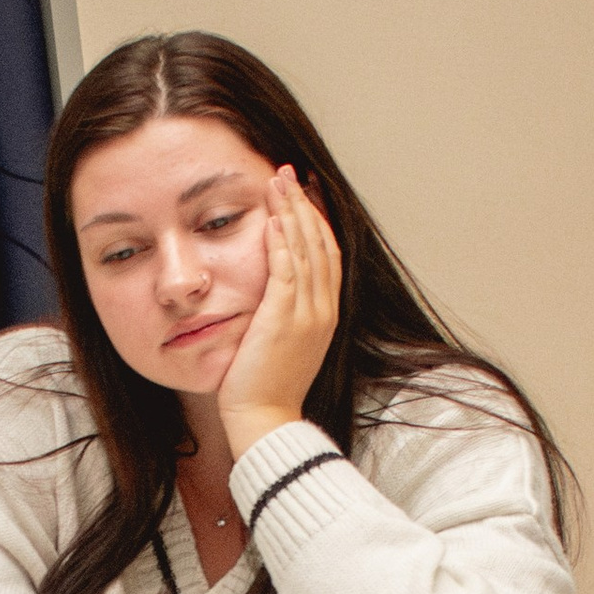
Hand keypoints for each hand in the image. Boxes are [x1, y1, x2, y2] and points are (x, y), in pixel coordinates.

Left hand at [217, 166, 341, 457]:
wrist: (265, 420)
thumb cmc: (266, 388)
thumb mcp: (283, 344)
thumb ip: (283, 314)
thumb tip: (271, 293)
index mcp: (326, 315)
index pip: (328, 254)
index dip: (316, 220)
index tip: (303, 193)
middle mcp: (323, 310)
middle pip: (322, 243)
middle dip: (305, 204)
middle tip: (289, 173)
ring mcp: (307, 314)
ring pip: (307, 250)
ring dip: (293, 211)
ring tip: (278, 181)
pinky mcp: (284, 319)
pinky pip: (287, 270)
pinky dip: (283, 240)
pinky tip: (274, 215)